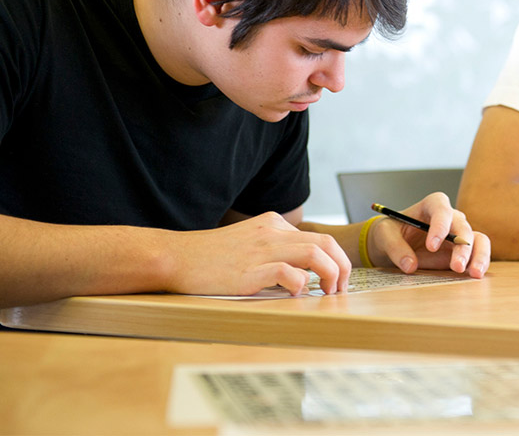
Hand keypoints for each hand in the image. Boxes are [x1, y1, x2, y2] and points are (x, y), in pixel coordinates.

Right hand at [163, 212, 351, 295]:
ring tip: (327, 293)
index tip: (337, 279)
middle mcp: (272, 232)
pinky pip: (288, 273)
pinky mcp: (250, 270)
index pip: (319, 237)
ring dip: (330, 275)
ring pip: (314, 253)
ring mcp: (261, 249)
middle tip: (340, 288)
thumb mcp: (249, 242)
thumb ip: (274, 249)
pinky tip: (297, 294)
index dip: (336, 260)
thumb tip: (303, 273)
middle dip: (342, 267)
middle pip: (326, 242)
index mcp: (273, 224)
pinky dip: (300, 285)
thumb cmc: (210, 257)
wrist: (176, 258)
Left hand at [367, 192, 489, 277]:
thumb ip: (395, 247)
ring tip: (474, 273)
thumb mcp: (384, 236)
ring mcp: (458, 235)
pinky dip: (479, 264)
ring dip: (478, 255)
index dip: (440, 225)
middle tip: (456, 266)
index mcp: (431, 206)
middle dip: (463, 247)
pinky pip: (477, 254)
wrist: (394, 245)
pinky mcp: (462, 251)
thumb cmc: (390, 232)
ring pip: (478, 239)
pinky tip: (474, 276)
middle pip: (463, 226)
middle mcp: (449, 218)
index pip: (441, 209)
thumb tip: (410, 265)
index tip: (431, 246)